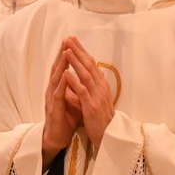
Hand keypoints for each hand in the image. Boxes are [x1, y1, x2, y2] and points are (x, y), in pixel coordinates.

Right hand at [42, 43, 81, 169]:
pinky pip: (58, 94)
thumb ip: (78, 88)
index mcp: (59, 87)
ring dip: (61, 65)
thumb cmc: (66, 118)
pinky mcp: (54, 108)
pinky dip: (62, 84)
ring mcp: (52, 98)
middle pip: (58, 68)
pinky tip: (65, 75)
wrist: (57, 137)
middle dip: (62, 54)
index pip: (63, 67)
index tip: (72, 41)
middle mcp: (54, 89)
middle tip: (67, 39)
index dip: (67, 54)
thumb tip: (87, 77)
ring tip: (66, 52)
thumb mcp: (74, 100)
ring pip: (56, 78)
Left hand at [62, 36, 114, 150]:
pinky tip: (66, 73)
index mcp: (101, 84)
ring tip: (66, 50)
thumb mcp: (98, 97)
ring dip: (75, 61)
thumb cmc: (101, 118)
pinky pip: (81, 91)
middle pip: (88, 65)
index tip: (73, 40)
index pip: (91, 63)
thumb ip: (94, 83)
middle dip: (78, 51)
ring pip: (85, 74)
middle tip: (69, 38)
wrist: (108, 136)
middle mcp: (100, 87)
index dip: (82, 51)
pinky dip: (74, 81)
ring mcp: (96, 95)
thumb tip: (92, 69)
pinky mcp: (91, 106)